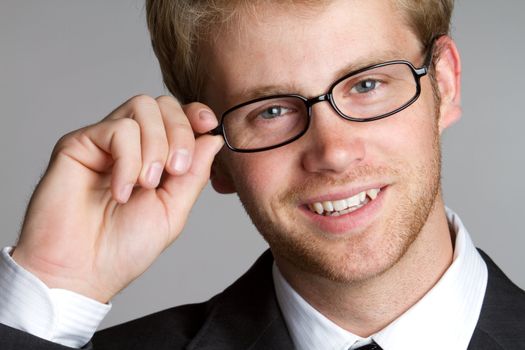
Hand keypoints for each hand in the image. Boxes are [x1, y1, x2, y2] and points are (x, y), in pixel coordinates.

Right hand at [11, 95, 222, 302]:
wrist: (81, 272)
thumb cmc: (123, 247)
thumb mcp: (173, 210)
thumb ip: (194, 173)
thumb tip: (213, 138)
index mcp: (154, 157)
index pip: (178, 115)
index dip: (195, 114)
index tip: (208, 125)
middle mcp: (130, 145)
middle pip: (162, 104)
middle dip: (180, 132)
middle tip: (175, 172)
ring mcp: (104, 142)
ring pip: (142, 107)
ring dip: (156, 146)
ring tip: (147, 184)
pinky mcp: (79, 144)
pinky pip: (118, 129)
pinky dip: (129, 161)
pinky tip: (121, 191)